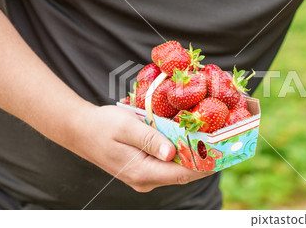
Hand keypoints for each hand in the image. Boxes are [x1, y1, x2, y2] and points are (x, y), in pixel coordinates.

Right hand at [72, 105, 213, 191]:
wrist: (81, 130)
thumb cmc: (102, 125)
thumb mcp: (126, 127)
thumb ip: (150, 139)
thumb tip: (172, 153)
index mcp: (142, 172)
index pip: (182, 173)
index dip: (206, 165)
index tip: (224, 153)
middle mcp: (145, 179)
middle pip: (183, 174)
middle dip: (205, 161)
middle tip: (225, 144)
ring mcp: (145, 177)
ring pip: (177, 170)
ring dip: (195, 158)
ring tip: (213, 142)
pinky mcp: (144, 169)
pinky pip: (169, 165)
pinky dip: (182, 155)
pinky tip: (191, 142)